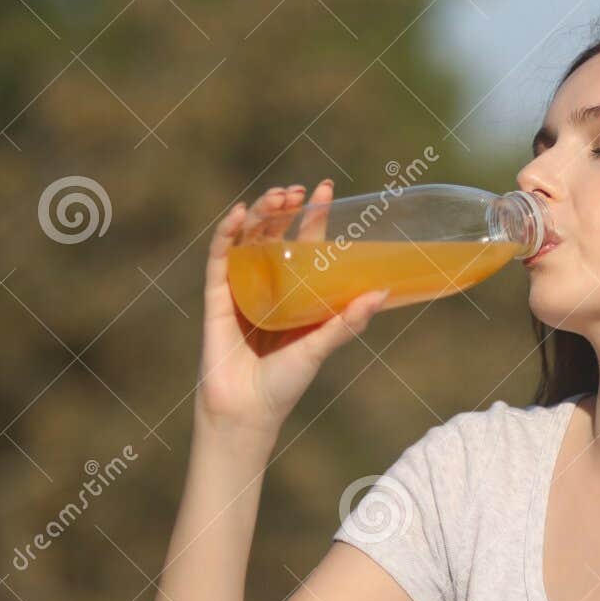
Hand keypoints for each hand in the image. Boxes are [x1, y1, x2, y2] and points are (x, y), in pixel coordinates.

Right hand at [194, 180, 387, 437]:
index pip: (304, 241)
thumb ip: (347, 321)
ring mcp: (239, 287)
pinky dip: (227, 233)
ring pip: (247, 238)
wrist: (248, 412)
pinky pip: (219, 258)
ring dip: (261, 212)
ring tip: (278, 197)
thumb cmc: (286, 383)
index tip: (326, 188)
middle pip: (273, 232)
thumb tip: (382, 291)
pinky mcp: (217, 298)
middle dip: (285, 206)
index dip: (313, 214)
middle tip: (300, 192)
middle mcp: (266, 283)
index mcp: (293, 291)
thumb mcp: (320, 347)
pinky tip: (240, 214)